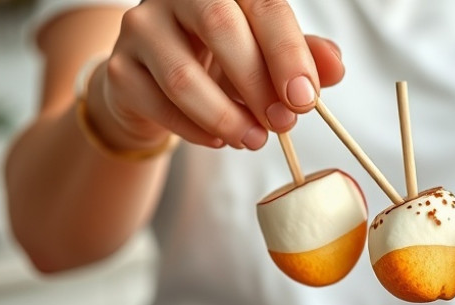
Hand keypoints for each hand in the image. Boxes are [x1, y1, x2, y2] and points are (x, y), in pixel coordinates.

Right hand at [85, 0, 344, 151]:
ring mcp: (141, 28)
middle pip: (222, 29)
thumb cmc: (225, 62)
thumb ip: (304, 56)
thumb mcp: (270, 56)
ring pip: (184, 77)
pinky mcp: (119, 68)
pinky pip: (159, 106)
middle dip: (259, 86)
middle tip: (284, 125)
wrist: (159, 82)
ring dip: (227, 117)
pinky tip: (220, 141)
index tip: (306, 99)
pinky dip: (197, 131)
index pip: (263, 5)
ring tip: (255, 141)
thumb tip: (335, 67)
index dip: (289, 53)